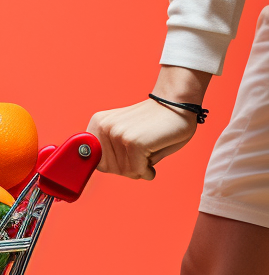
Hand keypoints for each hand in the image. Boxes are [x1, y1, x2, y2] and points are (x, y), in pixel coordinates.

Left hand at [88, 65, 211, 180]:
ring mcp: (117, 134)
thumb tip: (102, 168)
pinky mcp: (133, 142)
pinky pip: (137, 170)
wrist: (179, 102)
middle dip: (128, 167)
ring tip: (149, 147)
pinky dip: (148, 170)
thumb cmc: (155, 122)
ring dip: (140, 166)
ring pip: (124, 171)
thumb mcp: (122, 135)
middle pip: (108, 168)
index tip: (127, 155)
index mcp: (97, 124)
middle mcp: (104, 127)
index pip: (96, 161)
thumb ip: (109, 152)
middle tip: (142, 151)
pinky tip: (155, 152)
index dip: (114, 164)